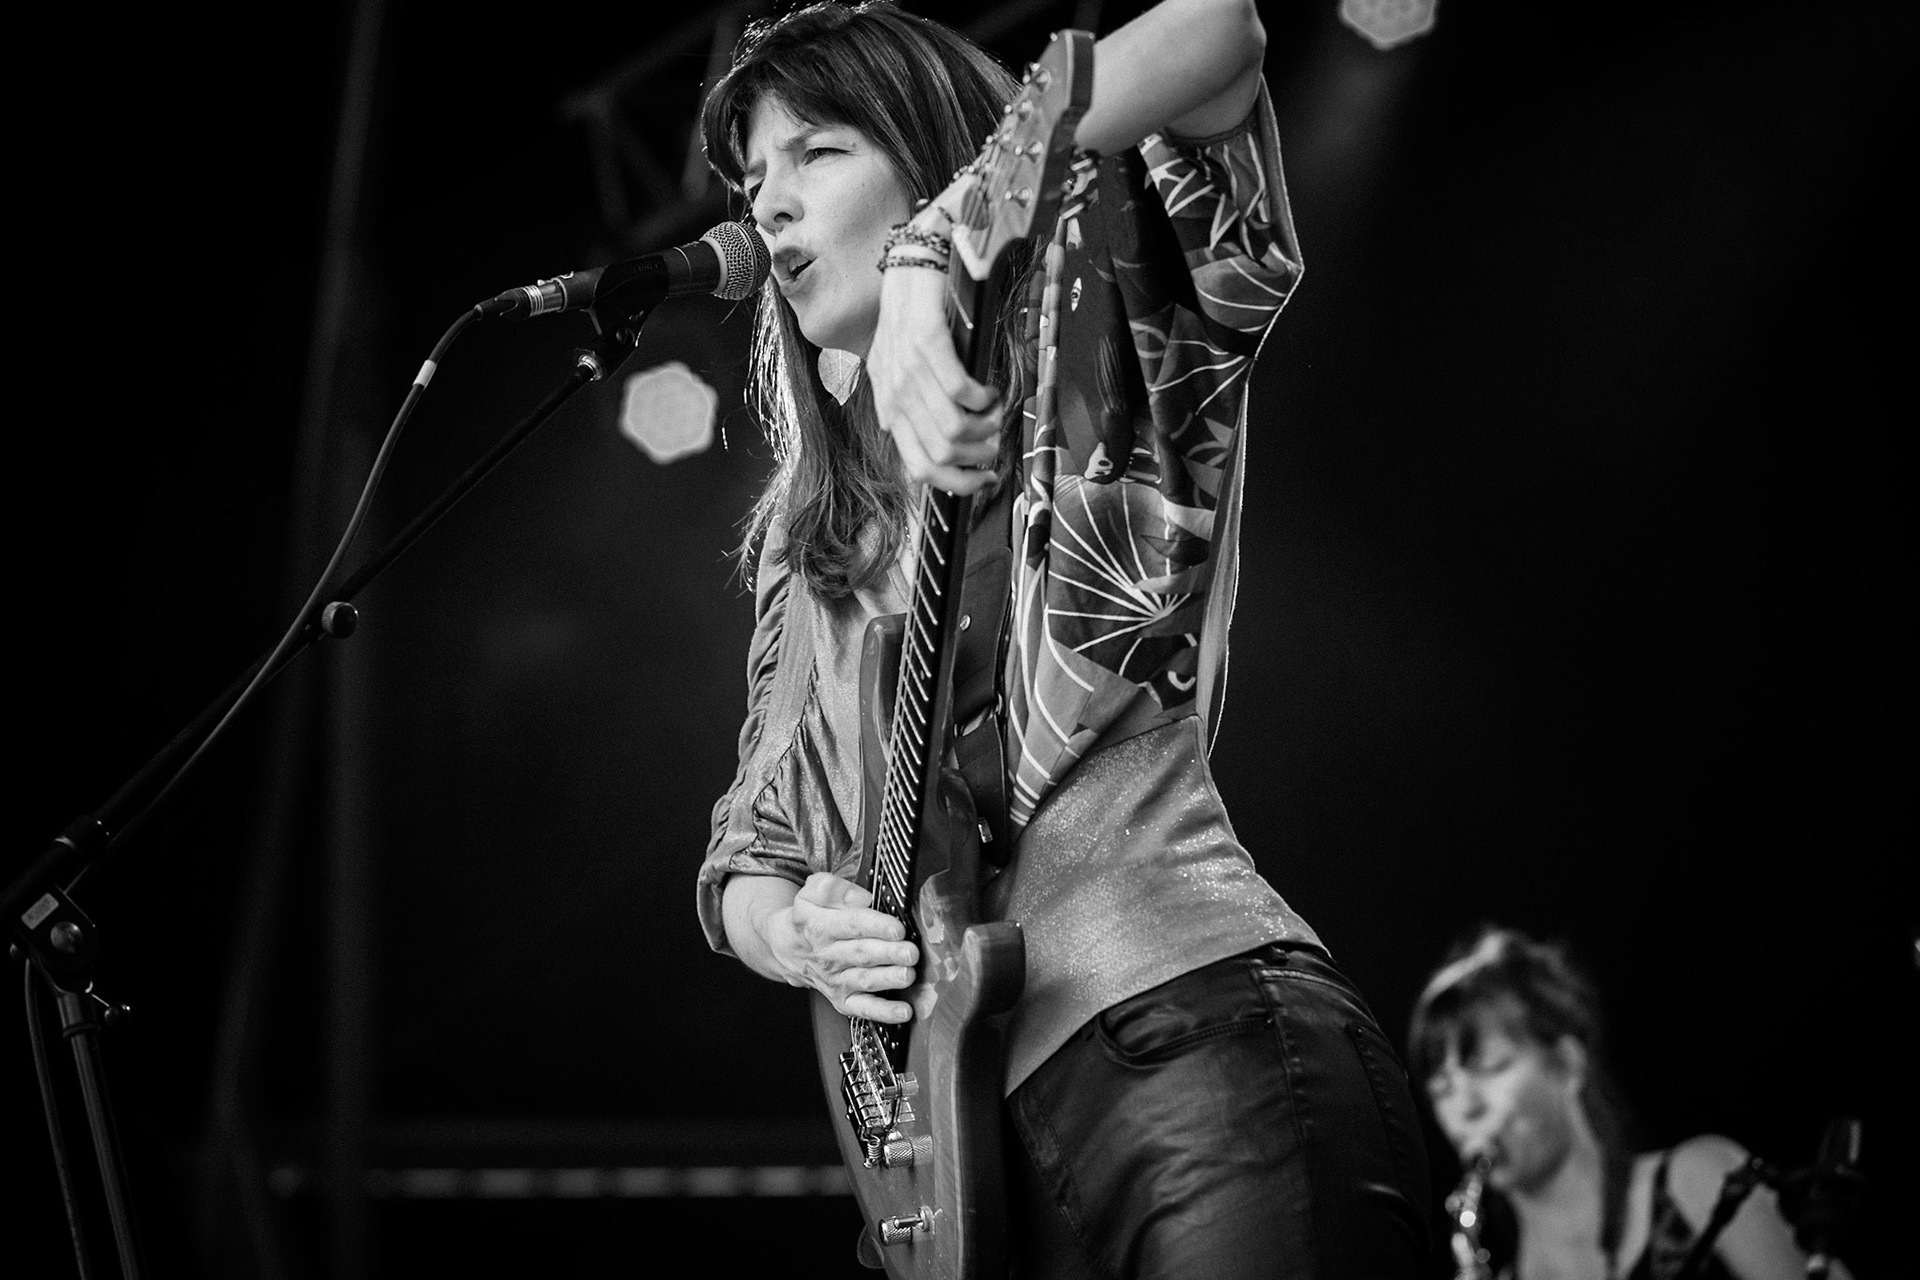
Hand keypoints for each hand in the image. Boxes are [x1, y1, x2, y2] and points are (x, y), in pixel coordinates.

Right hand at [768, 872, 919, 1022]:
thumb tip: (862, 898)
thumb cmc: (807, 918)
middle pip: (861, 954)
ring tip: (907, 975)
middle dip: (888, 954)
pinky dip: (883, 1012)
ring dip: (887, 979)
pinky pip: (862, 1008)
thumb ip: (835, 889)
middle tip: (910, 952)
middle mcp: (829, 955)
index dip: (876, 926)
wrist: (784, 947)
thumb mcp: (812, 892)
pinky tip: (903, 1011)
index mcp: (821, 925)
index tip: (897, 928)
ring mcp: (836, 979)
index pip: (852, 924)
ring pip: (863, 981)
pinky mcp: (842, 999)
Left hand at [866, 175, 1000, 495]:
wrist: (917, 254)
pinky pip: (960, 391)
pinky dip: (984, 399)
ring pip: (953, 428)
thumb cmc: (916, 309)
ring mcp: (907, 367)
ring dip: (986, 428)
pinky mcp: (927, 342)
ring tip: (997, 413)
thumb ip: (907, 402)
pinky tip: (991, 389)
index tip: (985, 477)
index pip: (917, 466)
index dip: (957, 482)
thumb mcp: (902, 361)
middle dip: (978, 457)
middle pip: (940, 454)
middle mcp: (893, 390)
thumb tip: (908, 443)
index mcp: (887, 401)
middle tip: (998, 441)